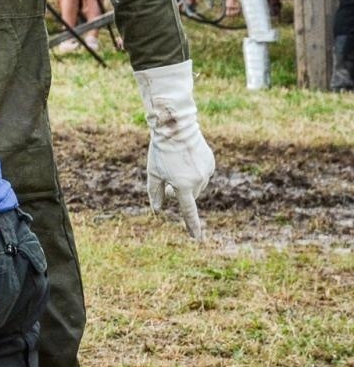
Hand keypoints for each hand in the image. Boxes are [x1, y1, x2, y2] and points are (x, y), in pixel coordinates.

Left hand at [134, 60, 214, 238]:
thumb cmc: (161, 151)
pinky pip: (203, 174)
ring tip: (176, 165)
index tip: (198, 239)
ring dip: (187, 182)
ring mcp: (207, 172)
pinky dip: (195, 172)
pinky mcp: (211, 163)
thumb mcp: (153, 173)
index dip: (192, 226)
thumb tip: (159, 210)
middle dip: (179, 192)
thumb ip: (156, 193)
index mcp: (182, 185)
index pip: (189, 211)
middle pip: (189, 196)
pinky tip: (186, 159)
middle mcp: (198, 181)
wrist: (176, 127)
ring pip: (197, 186)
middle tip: (168, 180)